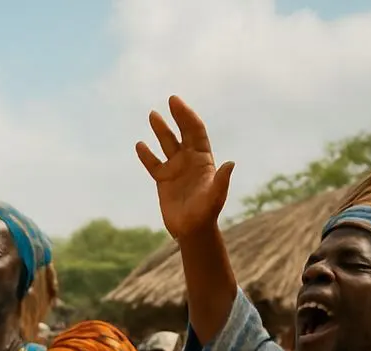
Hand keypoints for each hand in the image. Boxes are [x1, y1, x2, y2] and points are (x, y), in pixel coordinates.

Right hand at [136, 96, 235, 240]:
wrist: (192, 230)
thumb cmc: (206, 213)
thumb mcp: (216, 196)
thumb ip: (222, 180)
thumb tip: (231, 164)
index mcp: (203, 159)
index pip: (195, 132)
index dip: (187, 116)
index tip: (177, 103)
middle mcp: (190, 160)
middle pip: (182, 133)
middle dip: (177, 116)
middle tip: (171, 100)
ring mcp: (176, 169)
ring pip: (167, 144)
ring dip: (161, 129)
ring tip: (153, 114)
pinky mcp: (163, 180)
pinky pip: (153, 164)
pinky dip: (146, 155)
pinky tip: (140, 145)